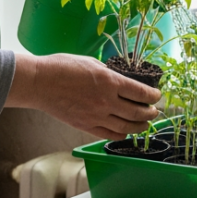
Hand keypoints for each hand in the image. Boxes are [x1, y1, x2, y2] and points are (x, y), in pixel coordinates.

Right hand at [6, 52, 160, 140]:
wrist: (40, 83)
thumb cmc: (63, 67)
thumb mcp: (92, 62)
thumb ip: (109, 74)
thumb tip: (122, 80)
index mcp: (110, 82)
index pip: (141, 93)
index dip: (153, 97)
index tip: (157, 96)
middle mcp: (106, 101)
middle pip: (138, 113)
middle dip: (150, 113)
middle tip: (154, 111)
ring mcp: (96, 116)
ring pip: (127, 127)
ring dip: (140, 126)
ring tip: (145, 123)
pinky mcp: (86, 126)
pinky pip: (110, 135)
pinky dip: (122, 135)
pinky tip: (126, 132)